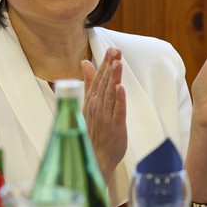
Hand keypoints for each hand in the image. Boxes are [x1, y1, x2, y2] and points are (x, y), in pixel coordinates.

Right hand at [82, 47, 126, 182]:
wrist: (96, 157)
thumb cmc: (93, 130)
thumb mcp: (89, 104)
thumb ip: (89, 83)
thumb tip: (85, 63)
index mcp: (91, 100)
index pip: (98, 78)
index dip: (104, 64)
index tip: (110, 50)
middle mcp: (97, 106)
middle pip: (104, 83)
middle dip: (109, 66)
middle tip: (115, 51)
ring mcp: (105, 116)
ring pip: (110, 94)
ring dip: (113, 78)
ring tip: (117, 63)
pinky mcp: (115, 126)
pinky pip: (118, 111)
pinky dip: (119, 99)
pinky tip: (120, 88)